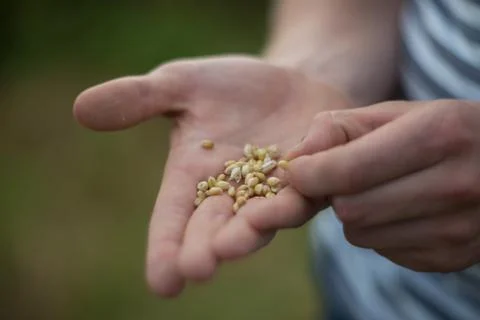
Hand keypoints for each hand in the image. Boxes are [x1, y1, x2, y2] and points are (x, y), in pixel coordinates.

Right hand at [73, 55, 351, 296]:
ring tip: (236, 242)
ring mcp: (276, 190)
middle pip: (215, 227)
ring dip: (251, 229)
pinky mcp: (314, 179)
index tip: (161, 282)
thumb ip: (140, 99)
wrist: (290, 80)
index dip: (165, 249)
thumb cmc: (232, 87)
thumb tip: (81, 108)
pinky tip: (298, 185)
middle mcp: (234, 193)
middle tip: (198, 267)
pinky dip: (302, 188)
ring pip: (264, 217)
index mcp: (194, 177)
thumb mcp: (183, 85)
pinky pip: (310, 186)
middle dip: (205, 248)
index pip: (173, 218)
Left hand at [286, 100, 479, 272]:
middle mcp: (454, 185)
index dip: (308, 174)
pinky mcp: (452, 257)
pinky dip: (378, 231)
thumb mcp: (396, 113)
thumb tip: (293, 158)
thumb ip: (339, 128)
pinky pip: (384, 250)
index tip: (298, 170)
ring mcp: (458, 228)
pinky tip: (401, 210)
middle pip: (350, 209)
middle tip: (342, 177)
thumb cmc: (441, 130)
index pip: (348, 171)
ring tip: (378, 191)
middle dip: (333, 194)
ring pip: (362, 235)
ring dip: (354, 214)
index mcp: (439, 135)